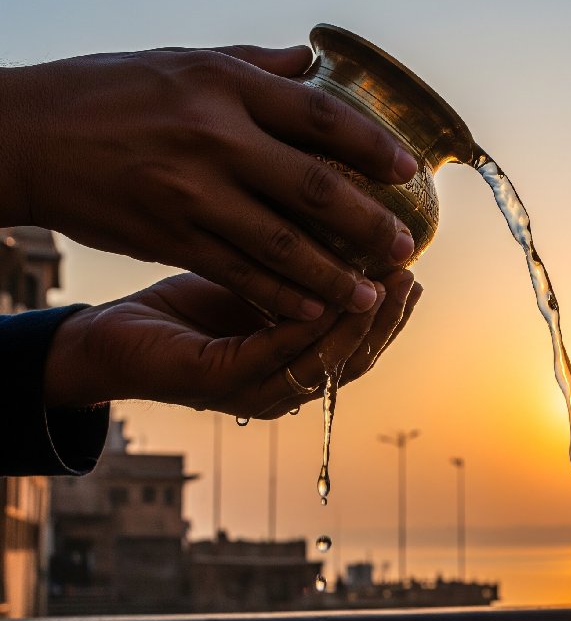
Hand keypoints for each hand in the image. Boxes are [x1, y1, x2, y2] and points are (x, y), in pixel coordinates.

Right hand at [1, 44, 417, 319]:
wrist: (28, 134)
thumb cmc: (110, 92)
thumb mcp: (183, 60)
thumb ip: (254, 66)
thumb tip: (311, 60)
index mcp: (225, 86)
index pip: (319, 117)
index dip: (371, 146)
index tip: (408, 171)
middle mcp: (216, 138)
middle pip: (314, 188)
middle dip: (368, 222)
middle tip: (405, 246)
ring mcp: (193, 192)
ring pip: (281, 243)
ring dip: (333, 273)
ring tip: (369, 295)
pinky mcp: (171, 235)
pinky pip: (239, 271)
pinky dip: (279, 294)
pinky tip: (311, 310)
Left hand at [43, 270, 421, 417]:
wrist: (108, 338)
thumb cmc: (181, 309)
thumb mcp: (252, 285)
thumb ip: (296, 277)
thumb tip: (341, 228)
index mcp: (293, 365)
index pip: (358, 347)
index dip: (390, 315)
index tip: (413, 271)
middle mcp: (281, 388)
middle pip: (353, 361)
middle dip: (386, 320)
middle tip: (409, 272)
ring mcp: (251, 391)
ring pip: (323, 363)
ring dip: (358, 325)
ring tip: (383, 283)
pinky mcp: (218, 381)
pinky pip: (273, 353)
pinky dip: (303, 328)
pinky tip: (324, 295)